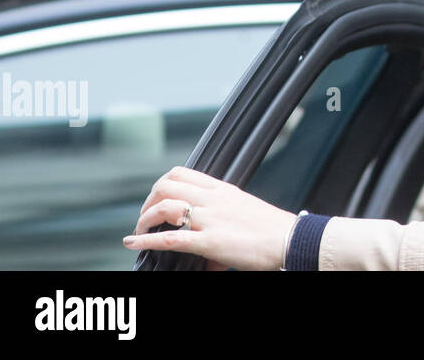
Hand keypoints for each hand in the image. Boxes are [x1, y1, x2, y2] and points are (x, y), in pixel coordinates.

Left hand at [124, 166, 298, 270]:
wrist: (291, 239)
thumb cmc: (273, 228)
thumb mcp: (245, 212)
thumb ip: (222, 220)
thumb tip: (207, 249)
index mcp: (222, 190)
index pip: (182, 173)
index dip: (161, 184)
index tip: (157, 200)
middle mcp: (213, 200)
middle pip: (166, 185)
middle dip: (148, 200)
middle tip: (145, 217)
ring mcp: (210, 219)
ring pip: (165, 207)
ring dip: (144, 218)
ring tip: (139, 231)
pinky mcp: (209, 241)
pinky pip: (170, 238)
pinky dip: (146, 240)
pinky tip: (133, 243)